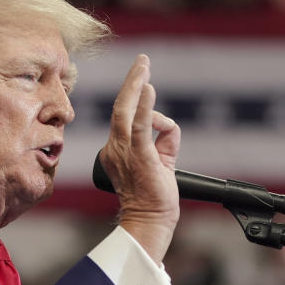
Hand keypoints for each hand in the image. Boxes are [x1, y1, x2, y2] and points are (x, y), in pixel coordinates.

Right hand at [99, 54, 180, 262]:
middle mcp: (115, 149)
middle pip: (120, 107)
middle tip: (142, 62)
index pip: (124, 119)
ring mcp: (125, 152)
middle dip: (131, 81)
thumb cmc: (154, 200)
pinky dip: (145, 106)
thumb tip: (168, 126)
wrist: (149, 222)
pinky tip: (149, 88)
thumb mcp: (160, 164)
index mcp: (116, 151)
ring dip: (136, 85)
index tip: (143, 81)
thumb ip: (163, 143)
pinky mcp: (139, 156)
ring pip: (126, 111)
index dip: (134, 99)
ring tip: (144, 66)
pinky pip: (140, 125)